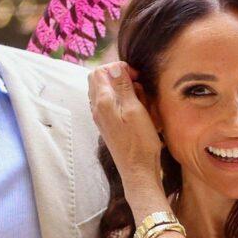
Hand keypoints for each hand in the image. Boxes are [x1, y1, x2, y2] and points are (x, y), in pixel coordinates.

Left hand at [86, 63, 165, 198]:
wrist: (138, 169)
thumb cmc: (140, 141)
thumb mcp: (135, 110)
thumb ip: (124, 87)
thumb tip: (115, 67)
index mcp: (103, 101)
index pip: (101, 71)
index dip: (119, 68)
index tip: (136, 76)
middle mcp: (97, 107)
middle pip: (99, 79)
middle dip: (118, 76)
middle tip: (137, 85)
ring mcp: (100, 117)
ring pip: (104, 91)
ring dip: (120, 89)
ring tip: (138, 98)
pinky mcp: (107, 125)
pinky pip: (109, 104)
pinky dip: (121, 100)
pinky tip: (134, 109)